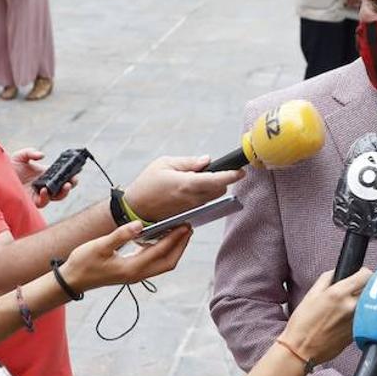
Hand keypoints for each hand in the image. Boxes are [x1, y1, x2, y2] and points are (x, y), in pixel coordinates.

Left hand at [12, 148, 79, 208]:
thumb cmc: (9, 167)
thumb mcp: (20, 156)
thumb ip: (31, 153)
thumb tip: (42, 156)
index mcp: (46, 174)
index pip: (63, 177)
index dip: (71, 175)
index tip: (76, 171)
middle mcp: (45, 185)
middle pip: (63, 188)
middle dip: (71, 185)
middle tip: (73, 180)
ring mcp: (39, 194)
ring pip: (57, 197)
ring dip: (63, 192)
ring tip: (65, 185)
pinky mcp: (32, 202)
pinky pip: (43, 202)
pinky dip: (46, 197)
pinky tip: (45, 190)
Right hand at [60, 222, 191, 291]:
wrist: (72, 279)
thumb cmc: (84, 262)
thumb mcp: (100, 246)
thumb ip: (121, 235)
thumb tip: (140, 224)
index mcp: (133, 268)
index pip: (161, 252)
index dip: (175, 238)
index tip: (185, 225)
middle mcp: (138, 274)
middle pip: (169, 262)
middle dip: (181, 245)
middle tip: (188, 228)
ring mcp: (136, 274)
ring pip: (163, 264)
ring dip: (174, 249)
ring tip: (179, 231)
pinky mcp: (132, 272)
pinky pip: (154, 262)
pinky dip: (162, 250)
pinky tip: (159, 237)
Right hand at [123, 156, 245, 221]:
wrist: (135, 209)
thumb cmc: (147, 184)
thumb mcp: (164, 164)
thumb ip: (188, 162)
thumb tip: (207, 160)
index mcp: (187, 184)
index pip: (216, 180)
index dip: (231, 176)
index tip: (241, 171)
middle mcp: (192, 198)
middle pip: (219, 190)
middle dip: (221, 180)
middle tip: (210, 170)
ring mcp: (192, 209)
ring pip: (213, 197)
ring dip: (212, 188)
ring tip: (196, 178)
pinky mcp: (189, 214)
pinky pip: (204, 203)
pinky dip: (203, 195)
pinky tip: (190, 189)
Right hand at [280, 269, 371, 364]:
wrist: (301, 350)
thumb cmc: (303, 323)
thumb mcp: (311, 294)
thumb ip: (328, 278)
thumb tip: (340, 271)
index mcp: (338, 294)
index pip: (367, 275)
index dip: (364, 273)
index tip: (359, 275)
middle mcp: (351, 307)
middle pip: (372, 289)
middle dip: (365, 287)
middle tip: (355, 290)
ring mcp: (357, 321)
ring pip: (370, 304)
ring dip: (364, 302)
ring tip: (350, 305)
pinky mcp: (359, 333)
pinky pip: (366, 318)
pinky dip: (361, 315)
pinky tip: (347, 319)